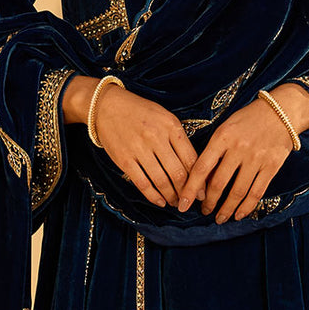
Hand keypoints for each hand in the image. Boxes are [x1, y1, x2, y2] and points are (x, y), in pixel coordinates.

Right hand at [63, 74, 197, 206]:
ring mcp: (139, 149)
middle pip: (178, 173)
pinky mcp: (124, 159)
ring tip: (176, 203)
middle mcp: (156, 137)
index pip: (191, 158)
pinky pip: (142, 183)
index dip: (199, 179)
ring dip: (171, 196)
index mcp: (171, 126)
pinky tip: (160, 202)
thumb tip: (193, 166)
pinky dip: (153, 196)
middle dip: (186, 192)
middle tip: (190, 201)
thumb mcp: (164, 117)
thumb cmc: (140, 111)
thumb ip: (178, 138)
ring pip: (161, 180)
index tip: (202, 192)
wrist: (106, 106)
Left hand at [176, 84, 308, 222]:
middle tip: (204, 212)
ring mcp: (256, 158)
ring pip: (237, 192)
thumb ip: (215, 150)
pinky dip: (246, 207)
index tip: (183, 204)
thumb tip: (202, 180)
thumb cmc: (249, 119)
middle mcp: (238, 148)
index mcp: (222, 137)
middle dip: (209, 203)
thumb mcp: (226, 127)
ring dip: (227, 209)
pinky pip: (257, 192)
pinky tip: (239, 214)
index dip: (190, 189)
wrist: (283, 110)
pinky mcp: (272, 166)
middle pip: (218, 183)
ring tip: (220, 218)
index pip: (201, 168)